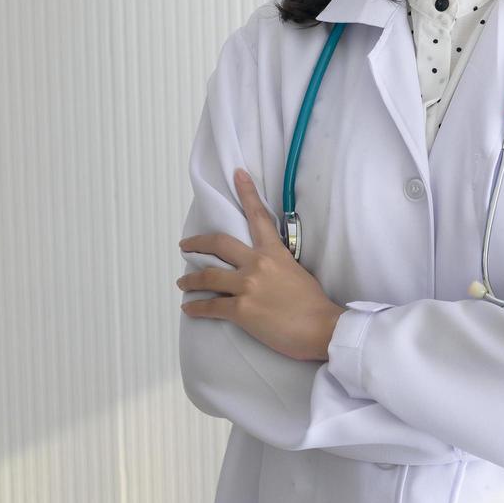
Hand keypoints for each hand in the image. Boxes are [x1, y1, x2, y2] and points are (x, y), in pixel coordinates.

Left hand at [178, 168, 347, 361]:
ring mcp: (247, 286)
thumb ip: (277, 264)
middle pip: (219, 244)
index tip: (238, 175)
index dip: (247, 193)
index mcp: (274, 252)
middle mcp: (257, 264)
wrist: (321, 327)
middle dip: (197, 243)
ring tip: (182, 282)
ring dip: (190, 279)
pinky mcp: (241, 310)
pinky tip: (188, 308)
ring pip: (208, 276)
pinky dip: (196, 308)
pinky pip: (211, 306)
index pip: (258, 216)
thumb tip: (265, 269)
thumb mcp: (297, 271)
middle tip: (185, 245)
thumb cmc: (314, 303)